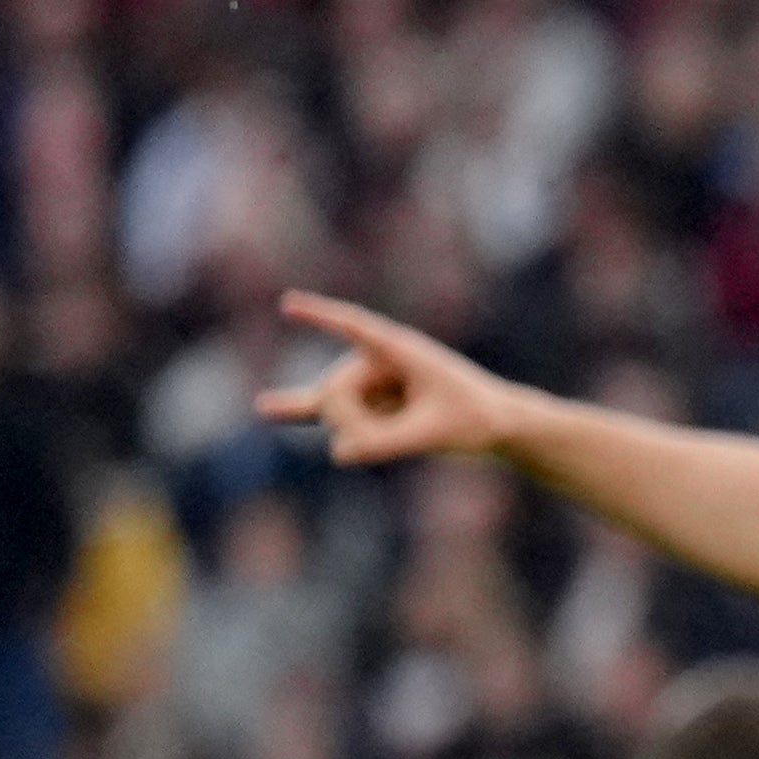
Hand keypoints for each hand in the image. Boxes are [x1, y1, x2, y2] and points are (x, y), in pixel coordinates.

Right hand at [263, 291, 534, 469]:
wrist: (495, 422)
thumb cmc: (474, 419)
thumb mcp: (434, 435)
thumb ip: (386, 445)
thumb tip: (339, 454)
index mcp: (399, 349)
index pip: (354, 328)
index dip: (322, 317)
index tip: (289, 304)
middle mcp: (376, 360)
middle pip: (334, 394)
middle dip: (351, 423)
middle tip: (391, 442)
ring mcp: (367, 383)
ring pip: (334, 414)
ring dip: (360, 433)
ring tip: (405, 430)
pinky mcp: (366, 407)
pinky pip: (323, 409)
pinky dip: (294, 410)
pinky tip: (263, 409)